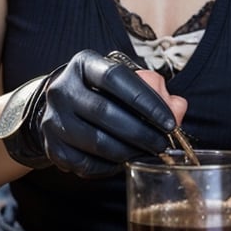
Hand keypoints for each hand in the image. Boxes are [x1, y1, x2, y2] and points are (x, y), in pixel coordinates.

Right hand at [37, 49, 183, 176]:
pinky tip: (124, 159)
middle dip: (141, 132)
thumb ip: (151, 90)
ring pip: (96, 142)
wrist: (55, 107)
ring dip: (128, 151)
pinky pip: (86, 164)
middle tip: (163, 144)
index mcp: (83, 64)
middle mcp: (63, 88)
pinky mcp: (52, 147)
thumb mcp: (119, 80)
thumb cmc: (98, 92)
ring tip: (147, 152)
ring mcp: (54, 119)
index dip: (146, 101)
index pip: (116, 78)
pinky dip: (110, 166)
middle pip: (104, 112)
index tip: (169, 121)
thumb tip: (178, 107)